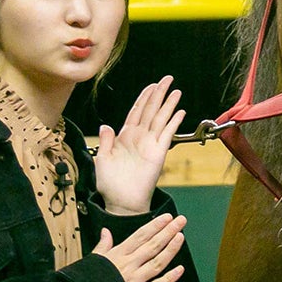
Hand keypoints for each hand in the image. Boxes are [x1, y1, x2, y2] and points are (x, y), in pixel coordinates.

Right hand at [91, 214, 186, 281]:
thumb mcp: (91, 261)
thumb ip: (102, 246)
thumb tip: (105, 232)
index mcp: (117, 255)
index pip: (140, 236)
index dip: (155, 225)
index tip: (167, 217)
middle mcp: (128, 265)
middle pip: (152, 246)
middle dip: (168, 232)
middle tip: (181, 221)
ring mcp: (135, 281)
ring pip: (157, 263)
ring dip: (171, 249)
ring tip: (181, 237)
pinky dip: (170, 278)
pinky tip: (180, 270)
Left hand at [96, 75, 183, 214]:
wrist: (121, 202)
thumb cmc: (110, 184)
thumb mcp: (102, 159)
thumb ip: (106, 141)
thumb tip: (105, 125)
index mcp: (124, 137)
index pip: (136, 111)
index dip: (144, 97)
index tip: (151, 85)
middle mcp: (139, 137)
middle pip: (151, 110)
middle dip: (159, 93)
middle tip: (167, 79)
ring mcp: (150, 144)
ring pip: (160, 118)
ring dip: (168, 104)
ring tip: (176, 91)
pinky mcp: (158, 153)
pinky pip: (167, 133)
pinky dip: (173, 122)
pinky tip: (179, 112)